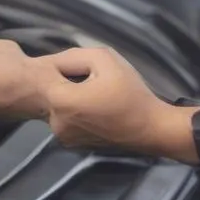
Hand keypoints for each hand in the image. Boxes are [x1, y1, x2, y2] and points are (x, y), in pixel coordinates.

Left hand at [43, 46, 189, 156]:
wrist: (151, 129)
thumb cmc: (130, 93)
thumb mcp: (104, 59)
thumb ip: (74, 55)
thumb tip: (57, 63)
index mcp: (61, 101)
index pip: (47, 74)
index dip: (65, 67)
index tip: (85, 70)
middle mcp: (55, 122)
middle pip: (52, 90)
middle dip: (67, 81)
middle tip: (93, 81)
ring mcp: (63, 136)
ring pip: (58, 104)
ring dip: (71, 97)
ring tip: (96, 95)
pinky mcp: (71, 144)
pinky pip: (65, 118)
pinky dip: (75, 111)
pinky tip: (95, 109)